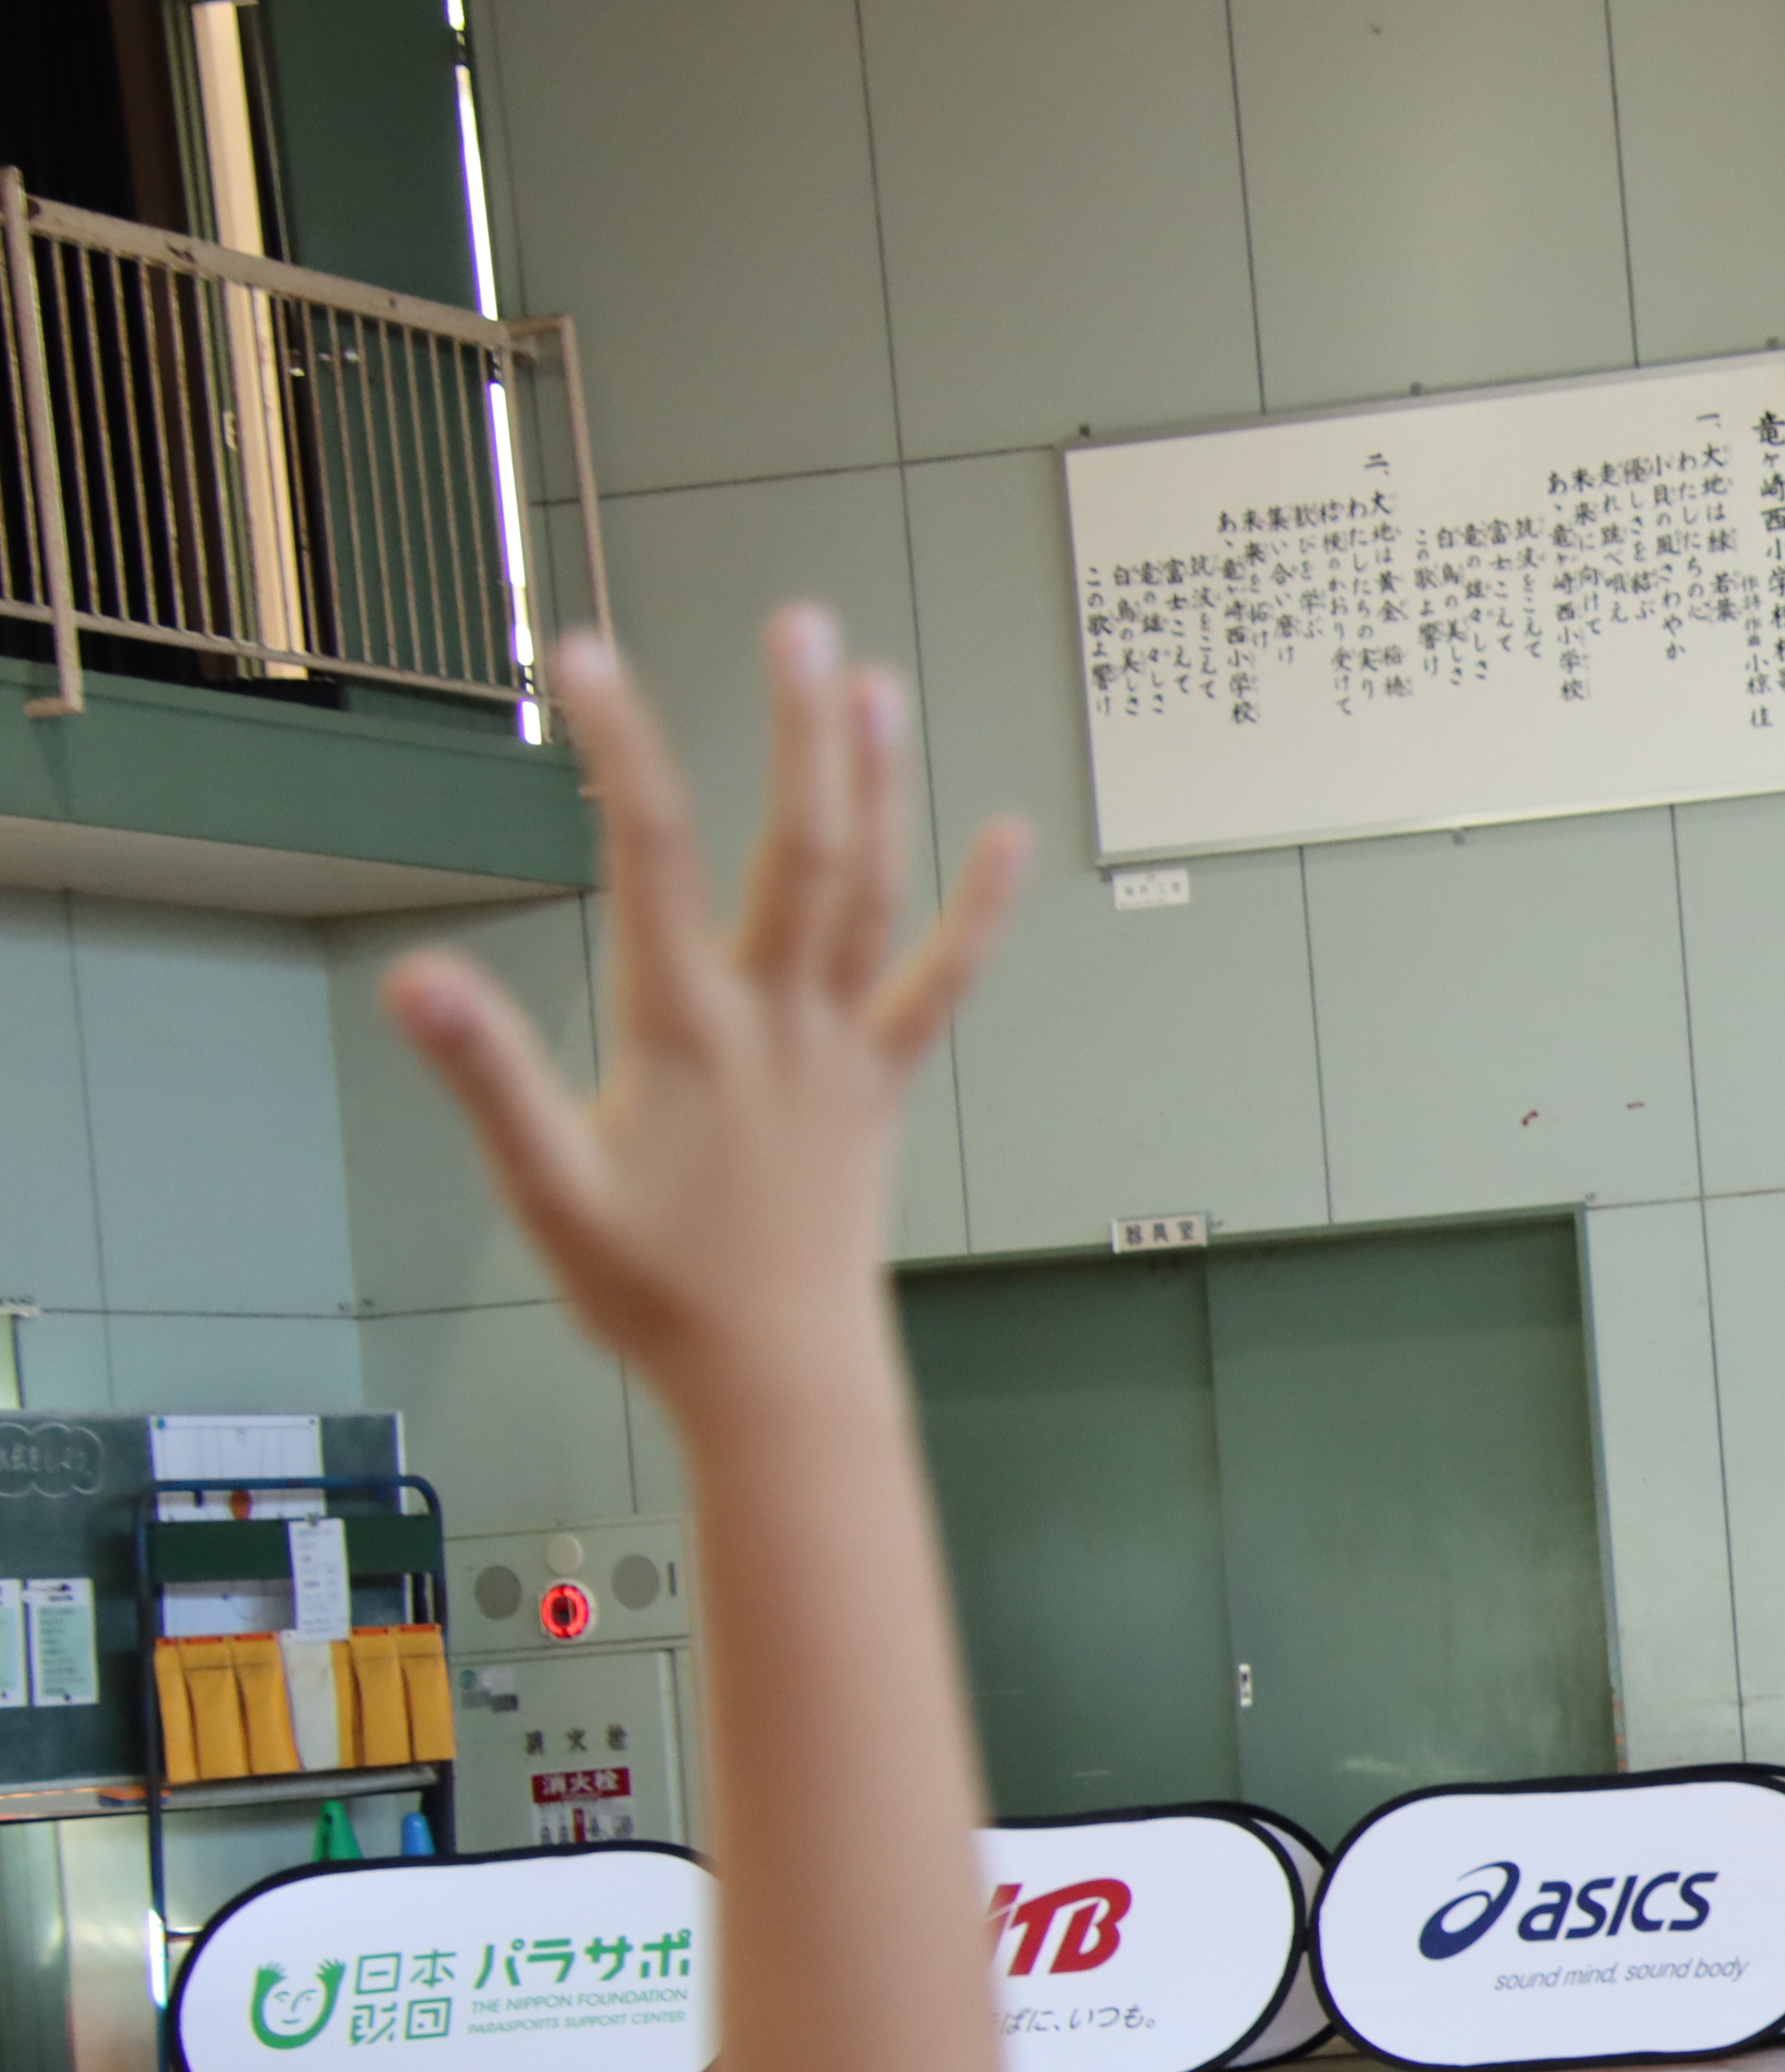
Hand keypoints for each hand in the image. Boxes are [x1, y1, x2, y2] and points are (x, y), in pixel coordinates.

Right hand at [381, 610, 1025, 1421]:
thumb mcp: (546, 1191)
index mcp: (689, 1030)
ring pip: (872, 892)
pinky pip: (942, 985)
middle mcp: (779, 1020)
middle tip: (799, 625)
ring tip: (872, 684)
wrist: (778, 1378)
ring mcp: (842, 1049)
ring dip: (876, 785)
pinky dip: (979, 912)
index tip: (588, 658)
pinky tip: (1012, 840)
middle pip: (798, 846)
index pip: (653, 854)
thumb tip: (417, 983)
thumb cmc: (657, 1295)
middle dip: (799, 732)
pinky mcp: (881, 1086)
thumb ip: (487, 1078)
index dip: (626, 748)